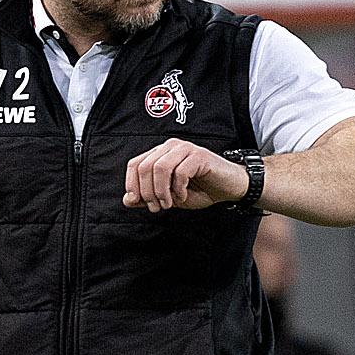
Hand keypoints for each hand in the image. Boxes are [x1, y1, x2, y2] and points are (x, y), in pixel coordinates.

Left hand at [123, 138, 249, 212]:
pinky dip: (178, 188)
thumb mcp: (169, 197)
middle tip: (156, 207)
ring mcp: (184, 149)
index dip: (132, 184)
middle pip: (145, 166)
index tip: (138, 202)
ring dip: (161, 191)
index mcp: (160, 154)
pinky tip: (183, 196)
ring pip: (160, 167)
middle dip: (147, 192)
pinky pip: (180, 172)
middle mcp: (169, 147)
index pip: (135, 164)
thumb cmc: (200, 189)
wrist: (228, 188)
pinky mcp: (198, 156)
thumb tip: (127, 200)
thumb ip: (147, 198)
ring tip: (169, 203)